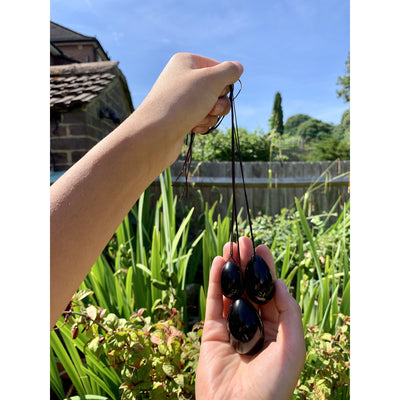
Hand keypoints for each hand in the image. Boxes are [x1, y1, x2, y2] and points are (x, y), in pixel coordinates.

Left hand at [138, 52, 242, 140]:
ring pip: (211, 106)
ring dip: (211, 115)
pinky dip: (202, 124)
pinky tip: (192, 128)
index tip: (218, 90)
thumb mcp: (211, 80)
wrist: (155, 134)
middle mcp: (182, 79)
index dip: (223, 82)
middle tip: (210, 107)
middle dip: (219, 101)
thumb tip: (238, 67)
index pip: (218, 68)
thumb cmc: (183, 102)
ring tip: (199, 120)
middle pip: (216, 88)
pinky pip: (202, 119)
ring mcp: (181, 100)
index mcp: (186, 62)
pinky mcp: (181, 118)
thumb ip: (229, 71)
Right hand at [195, 236, 305, 399]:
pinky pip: (214, 302)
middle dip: (247, 264)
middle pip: (250, 288)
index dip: (266, 270)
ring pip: (231, 291)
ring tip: (231, 245)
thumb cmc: (272, 385)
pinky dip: (216, 281)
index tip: (262, 249)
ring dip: (231, 268)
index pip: (271, 293)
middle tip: (244, 240)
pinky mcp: (212, 332)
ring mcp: (232, 328)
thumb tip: (279, 282)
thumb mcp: (292, 348)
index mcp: (277, 330)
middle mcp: (255, 326)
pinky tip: (218, 263)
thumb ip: (289, 313)